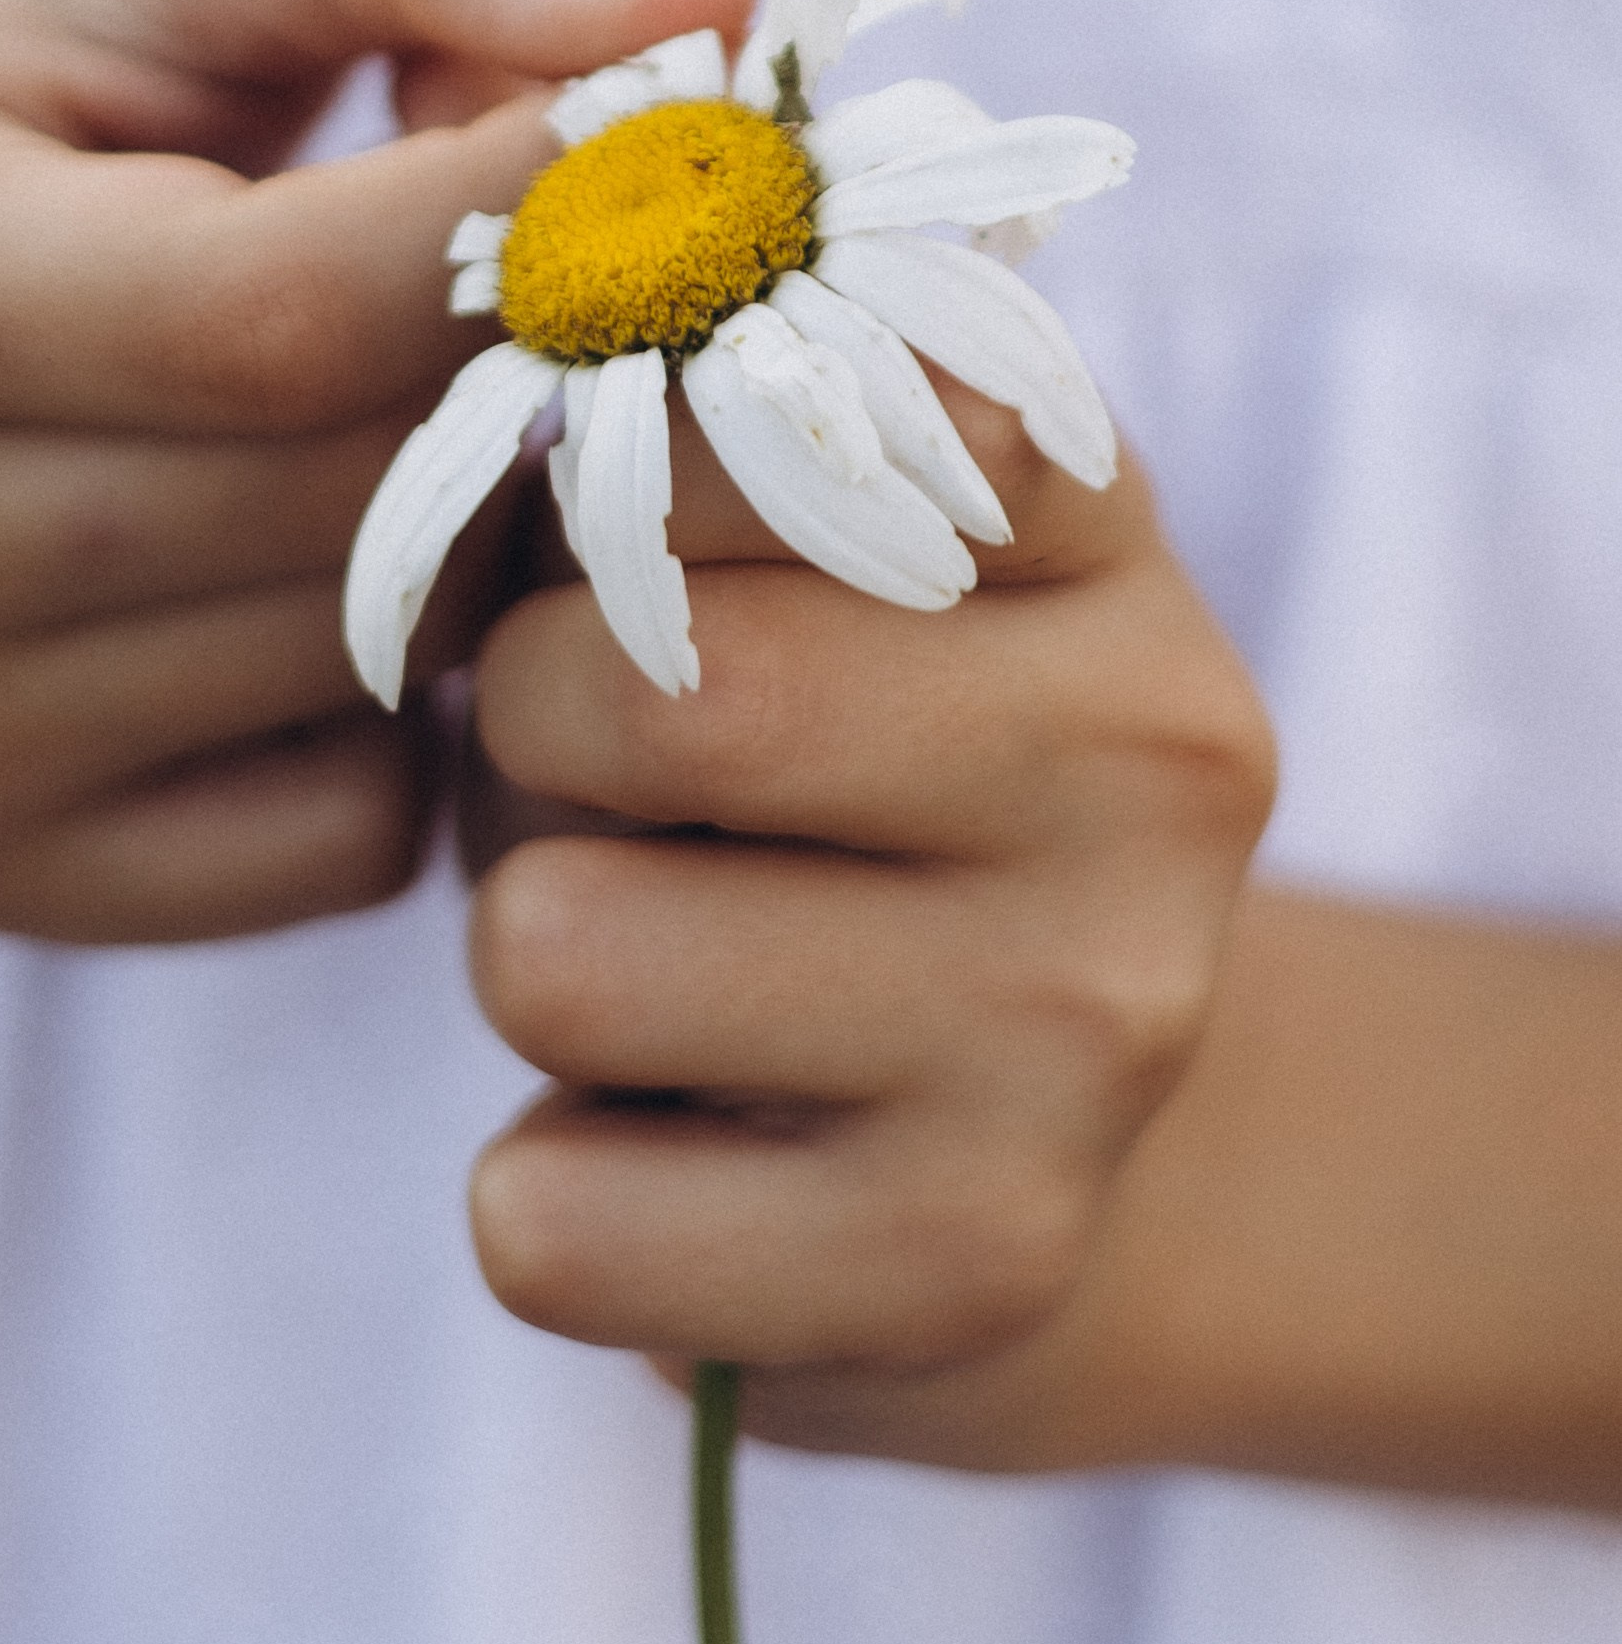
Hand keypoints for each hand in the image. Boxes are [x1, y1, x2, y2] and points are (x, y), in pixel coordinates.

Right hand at [0, 0, 749, 944]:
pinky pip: (349, 838)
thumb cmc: (82, 74)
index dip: (520, 228)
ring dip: (496, 541)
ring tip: (474, 410)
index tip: (663, 149)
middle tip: (608, 286)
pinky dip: (432, 718)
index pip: (257, 308)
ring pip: (357, 674)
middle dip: (527, 382)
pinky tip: (389, 573)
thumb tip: (699, 11)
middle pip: (325, 504)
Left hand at [462, 379, 1275, 1460]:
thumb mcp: (781, 571)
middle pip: (645, 696)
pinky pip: (547, 1225)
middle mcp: (1149, 759)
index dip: (602, 484)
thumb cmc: (819, 783)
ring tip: (669, 968)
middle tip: (618, 790)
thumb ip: (660, 453)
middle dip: (533, 739)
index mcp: (1089, 529)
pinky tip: (683, 1162)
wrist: (1023, 1134)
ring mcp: (1090, 1032)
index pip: (766, 407)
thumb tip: (493, 381)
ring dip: (533, 962)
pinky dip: (551, 1198)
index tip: (618, 542)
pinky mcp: (977, 1262)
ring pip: (555, 958)